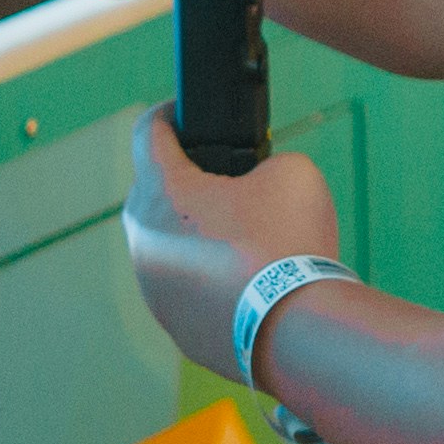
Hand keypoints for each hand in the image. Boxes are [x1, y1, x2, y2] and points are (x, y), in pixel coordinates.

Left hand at [126, 109, 343, 379]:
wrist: (298, 331)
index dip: (168, 113)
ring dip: (194, 235)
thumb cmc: (289, 243)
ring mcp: (154, 289)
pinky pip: (185, 288)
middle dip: (185, 181)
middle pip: (153, 193)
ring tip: (245, 237)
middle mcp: (144, 241)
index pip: (148, 133)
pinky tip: (248, 280)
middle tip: (229, 179)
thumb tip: (258, 184)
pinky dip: (208, 279)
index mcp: (163, 193)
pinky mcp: (173, 326)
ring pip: (166, 245)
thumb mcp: (292, 171)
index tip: (184, 112)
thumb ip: (265, 163)